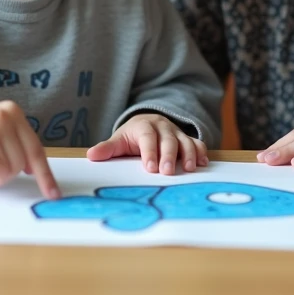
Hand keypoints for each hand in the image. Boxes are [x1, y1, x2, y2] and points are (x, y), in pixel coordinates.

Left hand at [87, 113, 208, 174]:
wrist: (147, 122)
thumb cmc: (132, 136)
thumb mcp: (119, 141)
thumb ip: (107, 149)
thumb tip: (91, 156)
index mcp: (144, 127)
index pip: (147, 138)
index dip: (149, 152)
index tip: (150, 168)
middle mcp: (162, 127)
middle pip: (168, 140)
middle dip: (169, 156)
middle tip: (168, 172)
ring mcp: (176, 132)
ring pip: (185, 141)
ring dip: (189, 154)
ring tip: (189, 169)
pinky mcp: (186, 138)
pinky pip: (196, 142)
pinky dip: (201, 152)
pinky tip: (202, 163)